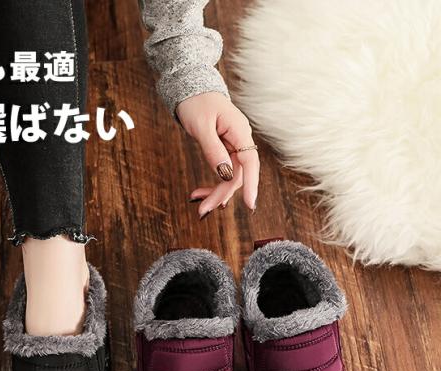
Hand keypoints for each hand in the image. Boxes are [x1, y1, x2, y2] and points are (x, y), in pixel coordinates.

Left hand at [176, 92, 259, 217]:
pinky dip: (214, 184)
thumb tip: (225, 174)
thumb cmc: (196, 102)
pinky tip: (202, 194)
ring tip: (199, 206)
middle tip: (202, 212)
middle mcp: (241, 140)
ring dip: (216, 192)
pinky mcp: (226, 150)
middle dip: (222, 194)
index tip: (250, 205)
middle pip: (238, 174)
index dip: (251, 185)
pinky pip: (224, 171)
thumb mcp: (201, 126)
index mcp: (239, 131)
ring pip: (231, 176)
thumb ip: (213, 149)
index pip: (250, 162)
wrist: (191, 88)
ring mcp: (234, 145)